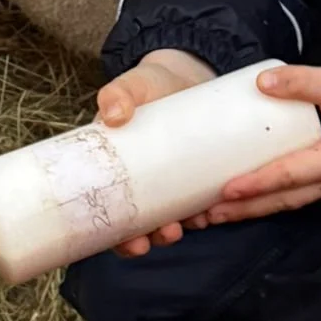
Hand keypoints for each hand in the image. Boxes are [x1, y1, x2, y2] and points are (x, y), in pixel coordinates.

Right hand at [96, 49, 215, 255]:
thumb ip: (117, 94)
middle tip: (164, 235)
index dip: (117, 236)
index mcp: (115, 170)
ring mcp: (168, 182)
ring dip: (178, 229)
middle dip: (151, 238)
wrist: (185, 76)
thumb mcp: (132, 84)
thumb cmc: (150, 84)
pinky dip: (202, 213)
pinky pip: (197, 204)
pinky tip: (210, 212)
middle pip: (140, 224)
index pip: (109, 212)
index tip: (130, 243)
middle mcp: (139, 183)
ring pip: (169, 218)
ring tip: (190, 224)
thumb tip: (113, 114)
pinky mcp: (195, 177)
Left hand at [206, 64, 320, 225]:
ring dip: (248, 210)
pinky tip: (239, 199)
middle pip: (281, 201)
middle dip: (240, 210)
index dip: (256, 184)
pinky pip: (292, 195)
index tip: (224, 191)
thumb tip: (262, 82)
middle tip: (200, 216)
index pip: (289, 175)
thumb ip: (304, 81)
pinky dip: (264, 199)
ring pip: (284, 203)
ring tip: (209, 215)